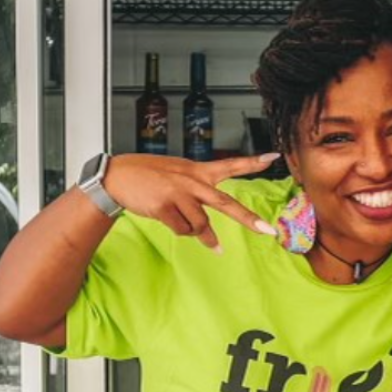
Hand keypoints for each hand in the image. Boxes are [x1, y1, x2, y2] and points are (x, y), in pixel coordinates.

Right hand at [103, 152, 280, 251]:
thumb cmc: (150, 177)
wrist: (118, 177)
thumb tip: (207, 232)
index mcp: (198, 171)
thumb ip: (196, 199)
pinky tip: (168, 220)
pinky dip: (180, 232)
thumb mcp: (178, 177)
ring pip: (201, 224)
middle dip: (249, 219)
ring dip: (198, 234)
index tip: (273, 158)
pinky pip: (182, 230)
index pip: (230, 165)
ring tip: (188, 227)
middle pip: (226, 204)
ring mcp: (179, 194)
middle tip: (268, 232)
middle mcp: (192, 181)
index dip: (252, 162)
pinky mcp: (165, 207)